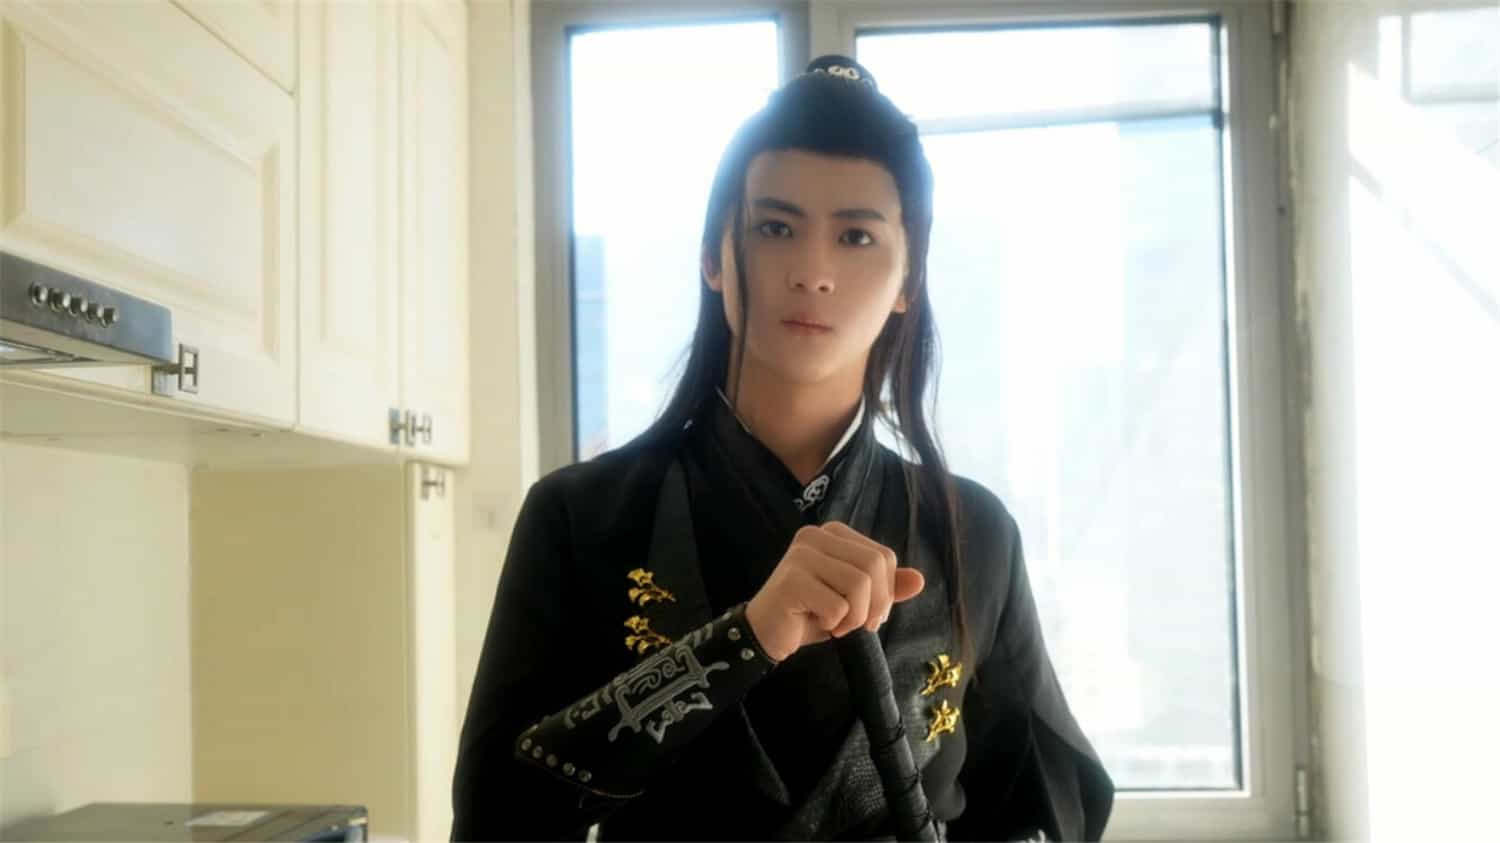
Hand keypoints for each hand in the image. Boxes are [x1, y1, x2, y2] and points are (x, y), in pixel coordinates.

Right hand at [744, 521, 925, 662]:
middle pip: (875, 566)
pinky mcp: (792, 580)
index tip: (868, 613)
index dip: (886, 591)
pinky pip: (837, 606)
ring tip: (836, 624)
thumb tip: (920, 580)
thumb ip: (886, 588)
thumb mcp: (855, 600)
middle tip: (855, 624)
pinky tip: (818, 624)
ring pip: (859, 585)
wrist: (765, 633)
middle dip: (874, 605)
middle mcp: (816, 535)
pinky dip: (835, 625)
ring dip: (854, 617)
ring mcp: (801, 555)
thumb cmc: (811, 614)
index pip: (884, 556)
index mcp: (834, 533)